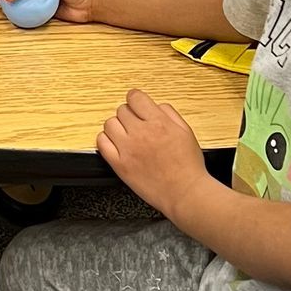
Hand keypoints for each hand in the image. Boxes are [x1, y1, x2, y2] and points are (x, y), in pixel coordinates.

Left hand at [97, 87, 208, 217]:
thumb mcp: (186, 132)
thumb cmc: (188, 166)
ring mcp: (128, 149)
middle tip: (136, 123)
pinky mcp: (120, 165)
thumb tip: (156, 106)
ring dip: (117, 126)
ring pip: (109, 124)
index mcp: (158, 123)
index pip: (135, 98)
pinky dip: (106, 140)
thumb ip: (169, 114)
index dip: (135, 99)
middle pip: (122, 110)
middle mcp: (141, 134)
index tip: (136, 103)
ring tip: (126, 134)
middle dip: (129, 114)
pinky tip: (116, 144)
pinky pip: (102, 143)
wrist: (184, 192)